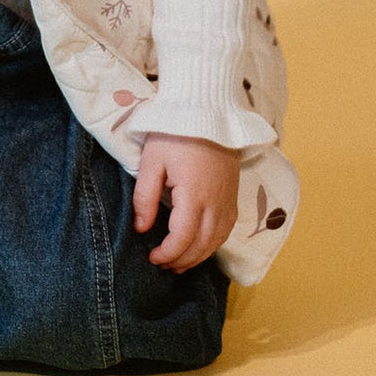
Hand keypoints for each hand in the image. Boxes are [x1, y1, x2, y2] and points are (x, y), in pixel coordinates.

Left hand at [132, 132, 239, 270]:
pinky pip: (227, 230)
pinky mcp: (233, 195)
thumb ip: (145, 197)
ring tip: (179, 264)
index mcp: (193, 195)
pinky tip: (201, 246)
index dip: (167, 254)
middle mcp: (215, 203)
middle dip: (181, 261)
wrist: (206, 110)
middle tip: (162, 265)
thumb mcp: (152, 160)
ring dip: (198, 257)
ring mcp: (228, 200)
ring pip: (216, 241)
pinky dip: (213, 244)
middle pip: (201, 246)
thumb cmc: (174, 132)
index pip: (182, 239)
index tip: (152, 257)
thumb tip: (142, 228)